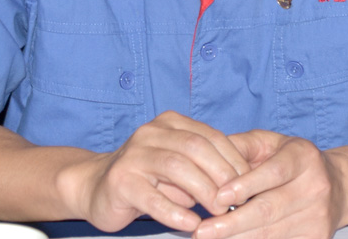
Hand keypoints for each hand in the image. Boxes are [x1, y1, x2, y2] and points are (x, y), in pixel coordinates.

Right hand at [73, 111, 250, 233]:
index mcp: (170, 123)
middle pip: (196, 148)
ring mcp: (134, 156)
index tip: (250, 184)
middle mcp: (151, 133)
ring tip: (218, 213)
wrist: (96, 185)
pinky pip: (153, 198)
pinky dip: (175, 212)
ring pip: (176, 168)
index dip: (234, 160)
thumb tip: (243, 184)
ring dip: (203, 192)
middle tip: (236, 201)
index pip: (210, 136)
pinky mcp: (121, 182)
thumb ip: (204, 166)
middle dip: (221, 175)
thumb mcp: (178, 164)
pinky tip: (190, 224)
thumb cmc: (147, 176)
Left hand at [194, 130, 347, 238]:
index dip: (245, 186)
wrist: (338, 186)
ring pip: (272, 234)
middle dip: (232, 223)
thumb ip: (242, 146)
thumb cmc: (292, 160)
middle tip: (203, 231)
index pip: (273, 172)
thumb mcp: (271, 143)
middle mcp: (315, 186)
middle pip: (269, 209)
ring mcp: (318, 216)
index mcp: (303, 156)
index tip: (218, 197)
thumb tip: (211, 157)